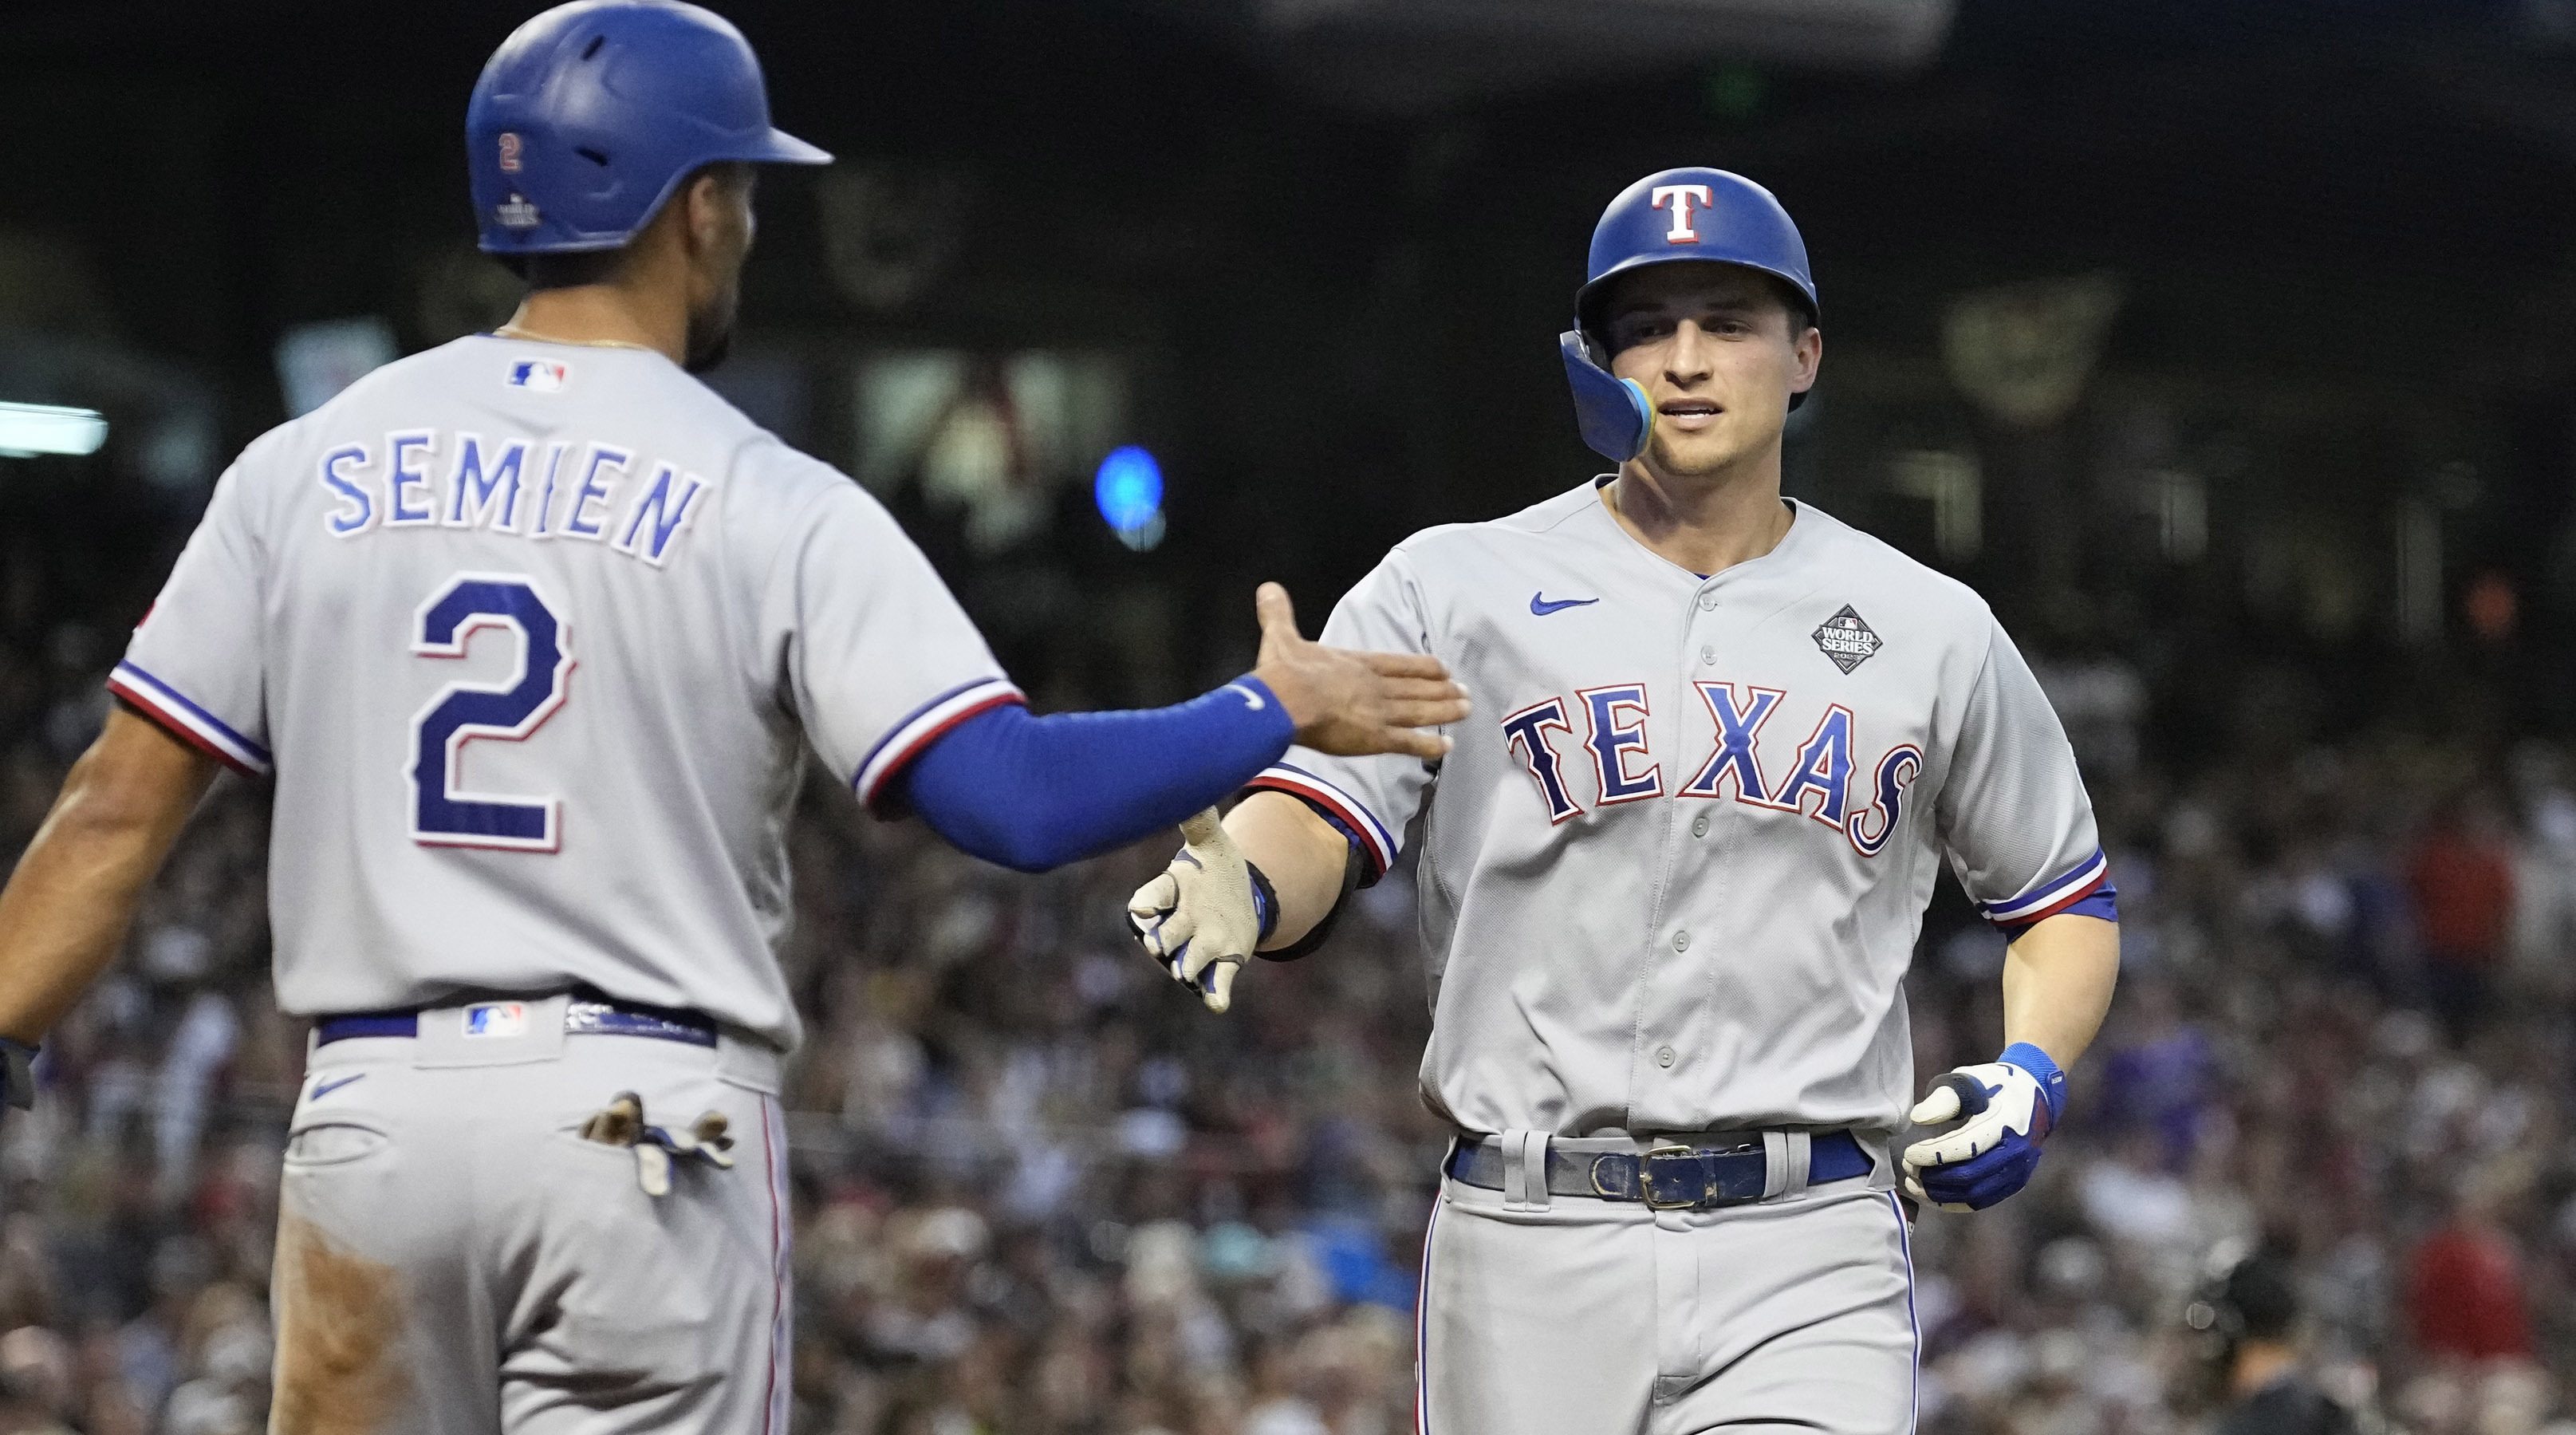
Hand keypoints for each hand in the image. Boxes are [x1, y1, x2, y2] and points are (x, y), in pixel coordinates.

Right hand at [1127, 808, 1260, 1012]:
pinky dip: (1216, 994)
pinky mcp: (1222, 964)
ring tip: (1186, 973)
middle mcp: (1180, 922)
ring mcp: (1200, 945)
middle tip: (1158, 946)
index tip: (1142, 908)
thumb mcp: (1210, 842)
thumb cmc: (1215, 869)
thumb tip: (1188, 788)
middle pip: (1166, 933)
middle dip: (1163, 939)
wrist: (1238, 900)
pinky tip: (1218, 1003)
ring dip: (1186, 966)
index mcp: (1172, 891)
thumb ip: (1198, 820)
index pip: (1152, 896)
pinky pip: (1217, 983)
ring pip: (1188, 961)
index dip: (1147, 903)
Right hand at [1249, 583, 1468, 759]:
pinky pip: (1408, 743)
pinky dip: (1429, 745)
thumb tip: (1267, 588)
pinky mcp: (1374, 738)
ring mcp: (1379, 712)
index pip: (1398, 664)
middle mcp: (1375, 687)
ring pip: (1421, 711)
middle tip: (1465, 691)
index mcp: (1357, 664)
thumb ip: (1278, 614)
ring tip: (1467, 709)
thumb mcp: (1281, 637)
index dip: (1422, 667)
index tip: (1443, 668)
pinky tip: (1447, 748)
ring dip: (1446, 710)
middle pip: (1417, 688)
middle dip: (1443, 690)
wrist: (1285, 701)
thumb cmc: (1283, 673)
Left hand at [1901, 1044, 2065, 1211]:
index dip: (1934, 1155)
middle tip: (1908, 1168)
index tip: (1909, 1153)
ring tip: (1913, 1184)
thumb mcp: (1967, 1081)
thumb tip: (1919, 1119)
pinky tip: (1931, 1196)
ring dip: (1940, 1194)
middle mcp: (2017, 1151)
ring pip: (1975, 1194)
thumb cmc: (1992, 1085)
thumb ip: (1943, 1099)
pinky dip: (1954, 1203)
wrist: (2032, 1095)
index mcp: (2006, 1121)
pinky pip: (1983, 1201)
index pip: (1966, 1147)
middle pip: (1969, 1175)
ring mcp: (2019, 1170)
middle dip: (1933, 1176)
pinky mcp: (2015, 1182)